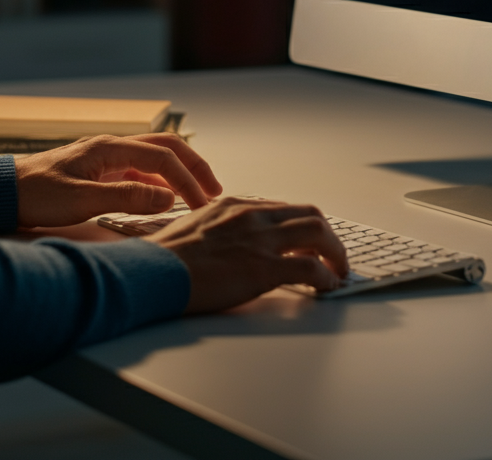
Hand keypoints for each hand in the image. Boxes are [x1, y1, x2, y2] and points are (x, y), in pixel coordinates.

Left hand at [14, 134, 221, 227]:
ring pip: (155, 157)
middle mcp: (112, 146)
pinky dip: (160, 182)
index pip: (162, 158)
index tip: (202, 204)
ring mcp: (106, 157)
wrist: (0, 192)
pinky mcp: (100, 170)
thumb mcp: (81, 201)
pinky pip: (140, 170)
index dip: (187, 180)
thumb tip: (168, 199)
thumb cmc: (35, 194)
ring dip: (179, 173)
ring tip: (197, 194)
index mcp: (109, 148)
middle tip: (214, 190)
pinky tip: (165, 200)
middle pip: (166, 147)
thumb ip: (126, 198)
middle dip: (194, 166)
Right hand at [146, 197, 347, 312]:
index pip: (283, 208)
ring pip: (318, 233)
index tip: (309, 239)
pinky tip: (326, 287)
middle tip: (333, 254)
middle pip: (310, 214)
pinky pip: (310, 268)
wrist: (153, 270)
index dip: (302, 225)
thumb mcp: (195, 228)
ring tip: (338, 270)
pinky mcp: (264, 267)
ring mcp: (260, 239)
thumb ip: (220, 229)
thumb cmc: (164, 257)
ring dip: (335, 253)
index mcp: (236, 205)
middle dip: (328, 234)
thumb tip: (232, 244)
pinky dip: (325, 277)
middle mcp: (253, 215)